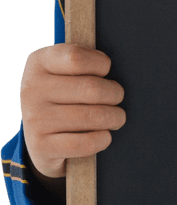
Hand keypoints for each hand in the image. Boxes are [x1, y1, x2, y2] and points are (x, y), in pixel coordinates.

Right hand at [20, 44, 125, 179]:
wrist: (38, 135)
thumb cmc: (63, 94)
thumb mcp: (64, 70)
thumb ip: (84, 61)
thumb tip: (114, 67)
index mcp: (39, 62)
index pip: (76, 57)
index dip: (101, 64)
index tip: (105, 71)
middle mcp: (32, 89)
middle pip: (91, 88)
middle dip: (114, 94)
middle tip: (117, 97)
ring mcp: (34, 119)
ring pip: (92, 116)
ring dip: (114, 117)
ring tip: (116, 117)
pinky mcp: (40, 147)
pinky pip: (85, 143)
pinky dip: (102, 139)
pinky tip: (104, 136)